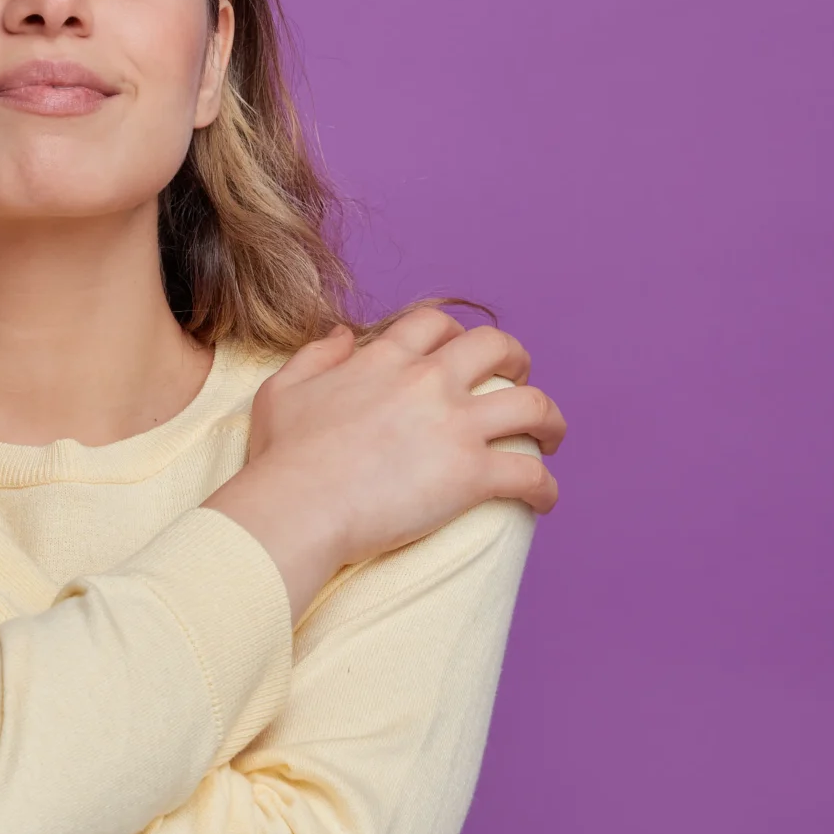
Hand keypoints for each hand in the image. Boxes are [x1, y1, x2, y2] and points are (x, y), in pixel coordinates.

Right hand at [203, 308, 564, 621]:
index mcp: (384, 360)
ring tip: (551, 437)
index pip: (433, 325)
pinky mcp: (471, 474)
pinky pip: (529, 475)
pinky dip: (545, 487)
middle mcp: (428, 382)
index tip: (460, 353)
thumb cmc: (281, 459)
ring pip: (532, 406)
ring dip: (550, 419)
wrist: (296, 508)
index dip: (453, 334)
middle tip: (518, 379)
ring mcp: (454, 426)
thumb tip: (346, 335)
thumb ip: (316, 356)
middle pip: (494, 348)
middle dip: (515, 359)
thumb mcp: (282, 390)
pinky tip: (545, 500)